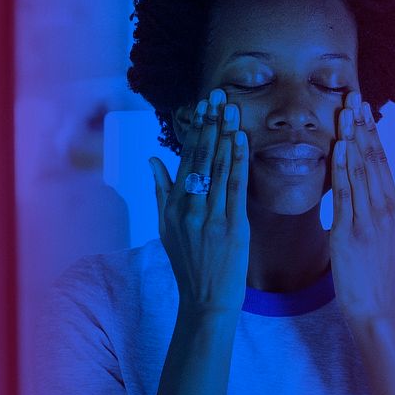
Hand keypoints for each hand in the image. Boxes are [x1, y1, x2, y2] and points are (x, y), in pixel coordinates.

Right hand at [149, 88, 250, 315]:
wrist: (205, 300)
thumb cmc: (189, 264)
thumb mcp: (165, 228)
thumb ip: (160, 191)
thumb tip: (153, 159)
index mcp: (173, 206)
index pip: (186, 159)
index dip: (195, 130)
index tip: (202, 105)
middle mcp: (189, 208)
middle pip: (201, 158)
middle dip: (211, 124)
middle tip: (219, 95)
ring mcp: (210, 217)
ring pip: (218, 168)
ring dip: (226, 135)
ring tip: (232, 109)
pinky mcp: (232, 227)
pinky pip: (234, 188)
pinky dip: (238, 162)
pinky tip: (240, 140)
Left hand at [329, 91, 394, 322]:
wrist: (374, 301)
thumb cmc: (383, 267)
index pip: (383, 160)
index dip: (373, 132)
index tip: (364, 108)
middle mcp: (385, 209)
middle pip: (372, 160)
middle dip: (361, 127)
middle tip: (353, 97)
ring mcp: (367, 219)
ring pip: (358, 171)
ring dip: (351, 139)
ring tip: (344, 112)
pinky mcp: (348, 231)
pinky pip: (345, 193)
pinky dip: (342, 168)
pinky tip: (340, 146)